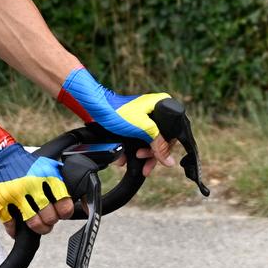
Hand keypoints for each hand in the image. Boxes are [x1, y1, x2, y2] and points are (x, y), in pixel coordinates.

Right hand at [0, 120, 73, 235]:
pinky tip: (18, 227)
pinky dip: (15, 229)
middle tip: (48, 218)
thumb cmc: (25, 164)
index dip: (64, 212)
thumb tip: (83, 202)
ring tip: (38, 225)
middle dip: (50, 221)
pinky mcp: (2, 202)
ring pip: (34, 223)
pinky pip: (12, 224)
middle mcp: (33, 186)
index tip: (62, 212)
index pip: (65, 205)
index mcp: (48, 177)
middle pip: (50, 217)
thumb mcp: (49, 167)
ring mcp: (16, 195)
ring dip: (38, 227)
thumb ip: (63, 182)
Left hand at [57, 68, 178, 175]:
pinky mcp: (133, 125)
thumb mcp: (143, 128)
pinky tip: (123, 158)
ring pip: (148, 142)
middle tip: (142, 160)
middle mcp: (155, 111)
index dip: (166, 148)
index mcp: (162, 105)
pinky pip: (137, 140)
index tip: (158, 159)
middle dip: (150, 153)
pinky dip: (131, 151)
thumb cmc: (118, 113)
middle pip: (160, 139)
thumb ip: (158, 144)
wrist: (94, 108)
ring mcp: (144, 118)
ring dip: (140, 155)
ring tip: (132, 160)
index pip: (172, 133)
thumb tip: (170, 162)